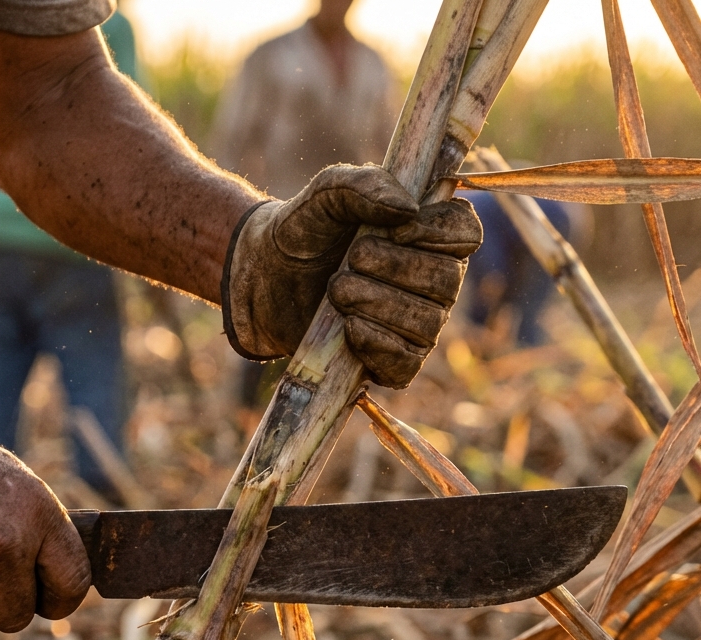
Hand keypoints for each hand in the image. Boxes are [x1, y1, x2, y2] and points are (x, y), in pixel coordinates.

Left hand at [222, 164, 481, 387]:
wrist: (261, 278)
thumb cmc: (303, 230)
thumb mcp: (326, 194)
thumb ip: (363, 185)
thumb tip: (408, 209)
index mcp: (429, 235)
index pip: (467, 235)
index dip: (437, 234)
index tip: (397, 229)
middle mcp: (432, 282)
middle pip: (447, 281)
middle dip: (394, 269)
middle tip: (348, 262)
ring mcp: (414, 325)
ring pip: (427, 324)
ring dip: (378, 304)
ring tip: (336, 291)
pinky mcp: (389, 362)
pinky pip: (406, 365)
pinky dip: (379, 346)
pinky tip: (349, 328)